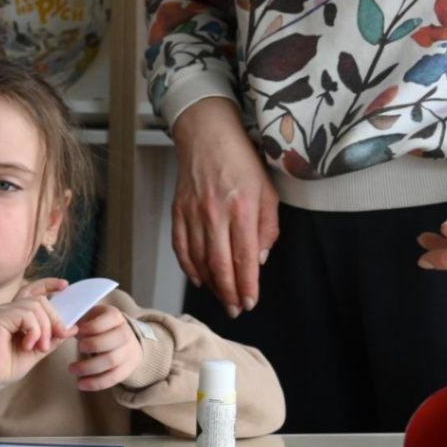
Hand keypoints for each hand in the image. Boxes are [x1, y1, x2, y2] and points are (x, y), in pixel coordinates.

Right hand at [0, 279, 70, 400]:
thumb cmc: (4, 367)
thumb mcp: (36, 351)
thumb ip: (51, 338)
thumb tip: (72, 328)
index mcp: (13, 315)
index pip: (32, 291)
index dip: (48, 285)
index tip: (65, 285)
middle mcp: (6, 309)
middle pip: (39, 300)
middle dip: (54, 318)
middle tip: (58, 337)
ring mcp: (1, 311)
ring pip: (35, 307)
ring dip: (44, 329)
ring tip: (40, 347)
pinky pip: (26, 315)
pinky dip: (34, 331)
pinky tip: (28, 345)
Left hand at [66, 305, 141, 392]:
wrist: (119, 338)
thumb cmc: (95, 326)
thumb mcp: (88, 317)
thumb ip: (74, 321)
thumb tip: (59, 330)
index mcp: (115, 317)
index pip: (110, 319)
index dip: (93, 327)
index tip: (77, 331)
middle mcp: (126, 333)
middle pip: (113, 341)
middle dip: (93, 346)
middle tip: (77, 348)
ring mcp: (129, 352)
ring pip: (112, 361)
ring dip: (90, 367)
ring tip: (72, 369)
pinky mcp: (127, 368)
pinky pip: (114, 378)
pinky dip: (97, 383)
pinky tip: (81, 384)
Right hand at [170, 97, 279, 315]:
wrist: (207, 136)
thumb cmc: (242, 162)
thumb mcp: (268, 191)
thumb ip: (268, 227)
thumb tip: (259, 258)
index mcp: (242, 209)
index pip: (245, 257)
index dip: (247, 285)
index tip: (250, 302)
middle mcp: (215, 214)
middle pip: (220, 264)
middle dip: (228, 292)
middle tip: (235, 309)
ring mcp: (193, 214)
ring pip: (199, 259)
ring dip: (210, 283)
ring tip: (221, 297)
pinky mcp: (178, 212)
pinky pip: (181, 247)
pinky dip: (188, 266)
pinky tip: (198, 278)